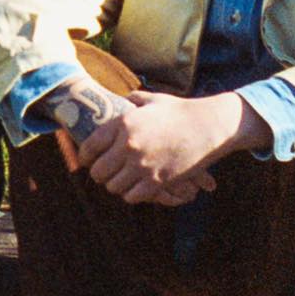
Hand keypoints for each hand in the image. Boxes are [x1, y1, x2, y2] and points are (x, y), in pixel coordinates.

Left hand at [78, 91, 264, 204]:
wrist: (209, 126)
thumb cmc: (182, 111)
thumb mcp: (154, 100)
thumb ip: (135, 100)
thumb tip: (125, 99)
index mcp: (124, 124)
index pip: (90, 147)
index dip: (85, 156)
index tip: (88, 160)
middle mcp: (129, 145)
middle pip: (98, 172)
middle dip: (100, 174)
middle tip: (106, 173)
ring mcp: (142, 165)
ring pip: (113, 187)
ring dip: (116, 185)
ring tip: (123, 180)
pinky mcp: (157, 181)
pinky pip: (131, 196)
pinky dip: (132, 194)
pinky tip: (137, 187)